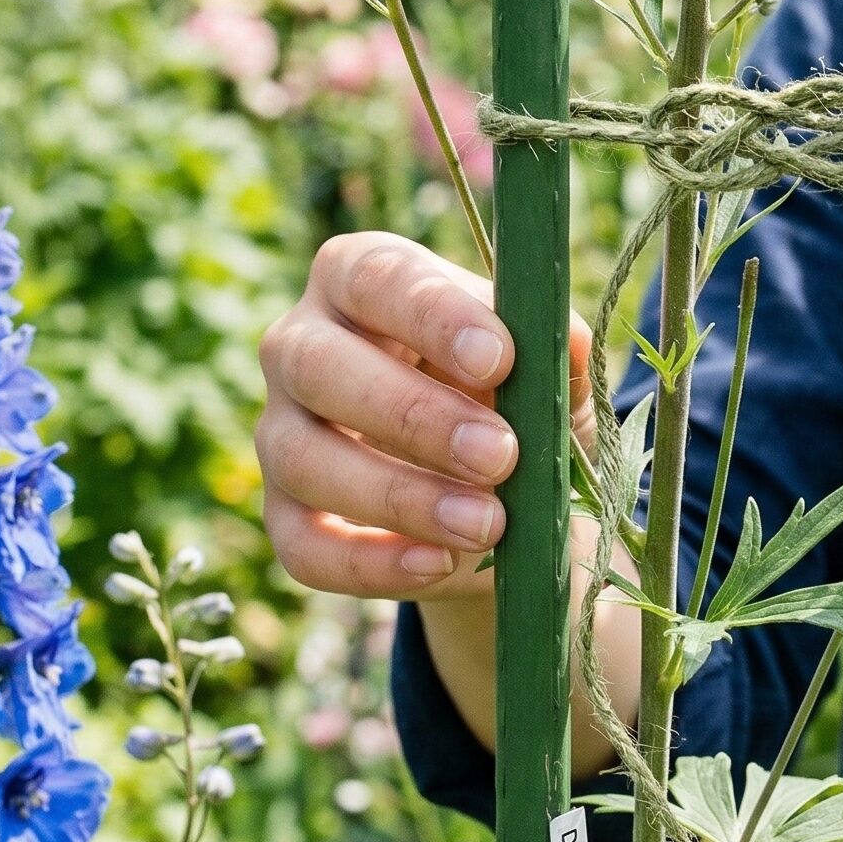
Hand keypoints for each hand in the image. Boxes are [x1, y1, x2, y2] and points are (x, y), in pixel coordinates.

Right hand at [258, 231, 593, 598]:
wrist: (497, 488)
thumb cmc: (513, 393)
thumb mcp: (545, 366)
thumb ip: (553, 349)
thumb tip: (562, 345)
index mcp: (362, 277)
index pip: (379, 278)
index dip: (434, 317)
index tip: (499, 359)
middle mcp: (301, 344)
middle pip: (319, 365)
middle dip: (413, 415)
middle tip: (500, 454)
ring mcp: (280, 431)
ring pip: (304, 459)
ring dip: (400, 496)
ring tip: (487, 523)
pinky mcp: (283, 514)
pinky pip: (302, 545)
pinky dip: (371, 563)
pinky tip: (439, 564)